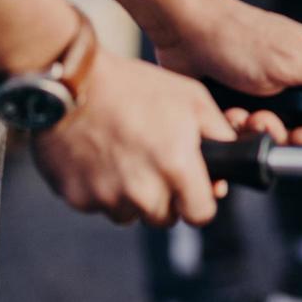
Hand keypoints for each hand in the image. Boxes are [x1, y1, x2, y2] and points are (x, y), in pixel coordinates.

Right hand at [31, 51, 234, 227]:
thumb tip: (230, 154)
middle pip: (164, 218)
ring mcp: (107, 197)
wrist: (70, 82)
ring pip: (129, 214)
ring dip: (131, 197)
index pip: (200, 215)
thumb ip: (217, 132)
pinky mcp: (77, 197)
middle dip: (166, 199)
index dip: (200, 203)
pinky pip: (97, 205)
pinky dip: (101, 189)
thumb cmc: (134, 86)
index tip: (194, 192)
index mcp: (176, 167)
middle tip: (155, 167)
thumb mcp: (191, 98)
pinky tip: (99, 158)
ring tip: (125, 158)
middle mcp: (143, 190)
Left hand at [101, 0, 301, 145]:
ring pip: (272, 133)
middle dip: (280, 133)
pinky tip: (224, 114)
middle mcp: (297, 82)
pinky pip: (246, 131)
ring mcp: (268, 93)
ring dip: (253, 130)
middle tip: (259, 120)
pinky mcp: (242, 100)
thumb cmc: (237, 37)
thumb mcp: (291, 60)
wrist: (183, 30)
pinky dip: (234, 128)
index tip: (299, 136)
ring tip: (236, 115)